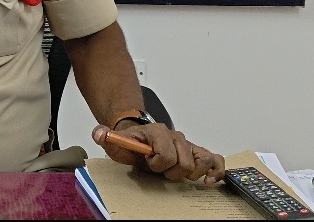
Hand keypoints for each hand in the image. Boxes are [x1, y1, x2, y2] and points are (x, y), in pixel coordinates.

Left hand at [91, 123, 225, 184]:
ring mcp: (188, 144)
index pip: (166, 154)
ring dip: (189, 173)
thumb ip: (106, 137)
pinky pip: (215, 159)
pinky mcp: (197, 152)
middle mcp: (176, 136)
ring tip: (175, 173)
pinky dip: (215, 170)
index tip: (149, 163)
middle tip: (159, 170)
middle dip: (171, 171)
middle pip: (184, 162)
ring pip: (201, 160)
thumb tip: (99, 134)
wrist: (140, 138)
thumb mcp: (117, 142)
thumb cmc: (131, 144)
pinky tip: (208, 181)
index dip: (157, 164)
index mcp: (158, 132)